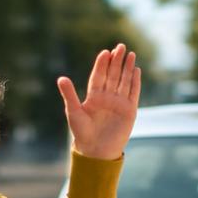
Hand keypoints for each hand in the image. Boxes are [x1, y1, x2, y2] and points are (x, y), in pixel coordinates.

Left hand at [57, 43, 140, 159]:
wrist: (96, 151)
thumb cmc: (82, 133)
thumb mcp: (73, 112)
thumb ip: (69, 94)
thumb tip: (61, 78)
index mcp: (93, 97)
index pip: (99, 76)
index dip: (102, 64)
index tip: (105, 52)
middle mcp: (107, 98)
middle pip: (113, 75)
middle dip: (117, 61)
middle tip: (121, 46)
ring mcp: (119, 103)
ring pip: (124, 81)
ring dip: (128, 68)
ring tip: (131, 54)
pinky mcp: (129, 111)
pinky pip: (133, 93)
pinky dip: (135, 82)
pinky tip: (136, 70)